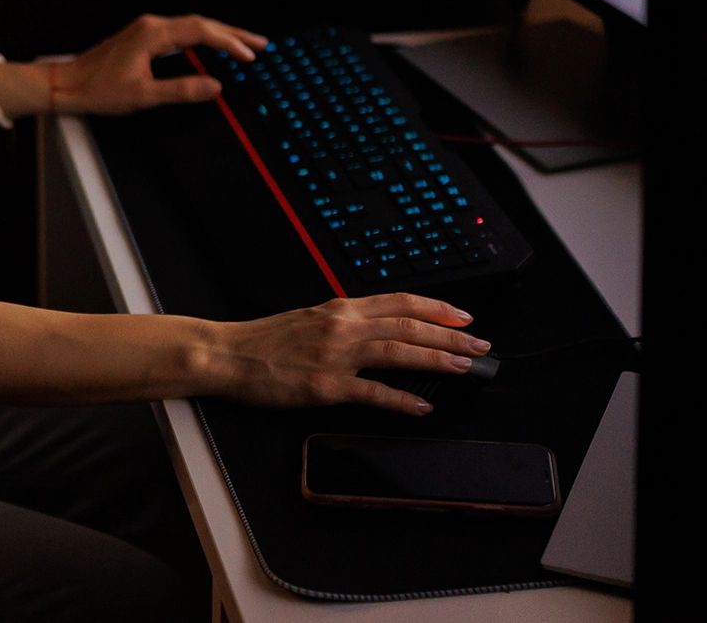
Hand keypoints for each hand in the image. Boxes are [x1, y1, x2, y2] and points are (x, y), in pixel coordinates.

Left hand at [50, 13, 268, 116]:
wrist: (66, 84)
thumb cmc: (97, 89)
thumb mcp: (142, 96)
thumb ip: (180, 90)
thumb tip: (215, 87)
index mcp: (153, 34)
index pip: (202, 32)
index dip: (229, 43)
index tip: (249, 55)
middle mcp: (151, 25)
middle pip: (201, 24)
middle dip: (233, 34)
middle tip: (260, 44)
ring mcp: (147, 29)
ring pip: (192, 26)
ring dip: (219, 34)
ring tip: (244, 44)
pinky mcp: (143, 37)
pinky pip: (182, 31)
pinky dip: (203, 38)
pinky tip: (211, 45)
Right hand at [199, 294, 490, 415]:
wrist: (226, 354)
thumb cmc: (264, 341)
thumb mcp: (311, 318)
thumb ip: (346, 321)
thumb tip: (381, 328)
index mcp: (341, 308)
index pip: (400, 301)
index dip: (437, 307)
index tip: (464, 317)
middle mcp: (343, 325)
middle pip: (408, 324)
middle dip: (450, 335)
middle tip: (481, 346)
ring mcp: (335, 355)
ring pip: (398, 351)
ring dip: (437, 359)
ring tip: (465, 368)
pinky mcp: (324, 386)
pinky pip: (371, 392)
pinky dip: (401, 399)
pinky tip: (422, 406)